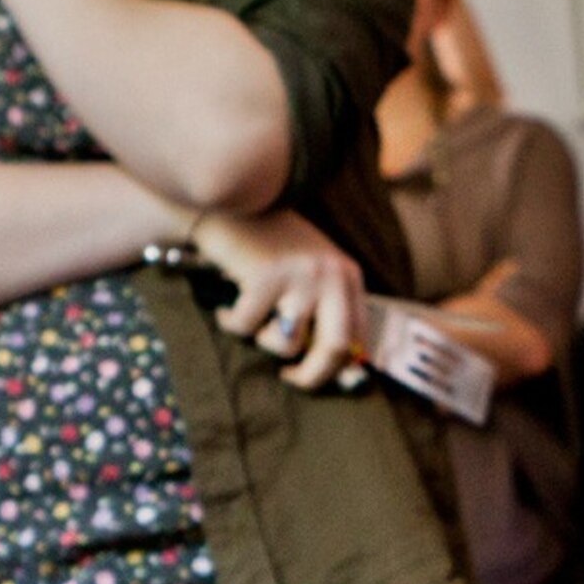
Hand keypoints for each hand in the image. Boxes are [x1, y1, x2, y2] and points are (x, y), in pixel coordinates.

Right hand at [199, 208, 370, 388]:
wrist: (233, 202)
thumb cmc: (271, 246)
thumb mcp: (312, 277)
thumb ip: (330, 319)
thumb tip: (352, 381)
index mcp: (347, 276)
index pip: (356, 339)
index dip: (336, 369)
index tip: (312, 374)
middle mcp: (330, 275)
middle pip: (334, 348)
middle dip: (311, 376)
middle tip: (289, 377)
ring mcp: (299, 276)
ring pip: (285, 343)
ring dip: (262, 340)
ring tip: (252, 319)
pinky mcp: (266, 277)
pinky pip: (247, 327)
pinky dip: (231, 322)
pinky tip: (226, 308)